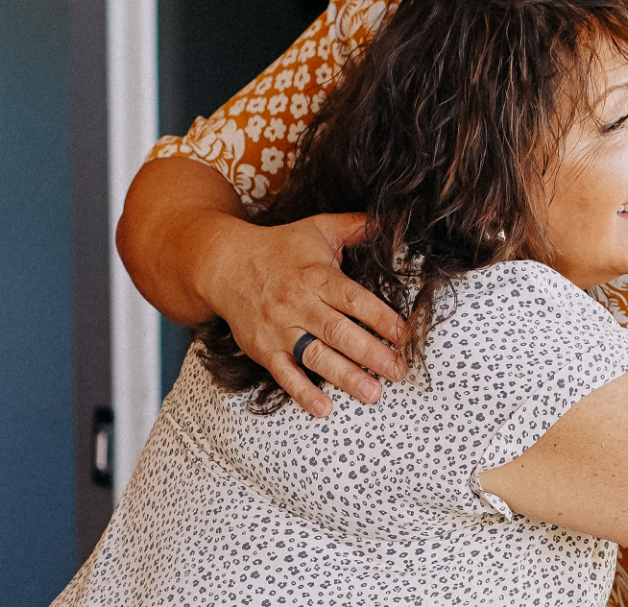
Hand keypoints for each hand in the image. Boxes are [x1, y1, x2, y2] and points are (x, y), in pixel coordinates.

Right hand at [197, 211, 409, 416]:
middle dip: (371, 353)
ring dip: (345, 377)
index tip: (404, 335)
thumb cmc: (280, 248)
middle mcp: (298, 303)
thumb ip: (356, 226)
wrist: (224, 264)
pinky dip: (303, 393)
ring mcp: (279, 329)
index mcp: (316, 276)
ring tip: (373, 394)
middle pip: (339, 332)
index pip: (353, 299)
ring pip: (315, 356)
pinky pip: (284, 374)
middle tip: (398, 371)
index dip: (380, 317)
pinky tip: (324, 408)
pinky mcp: (263, 348)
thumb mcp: (318, 229)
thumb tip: (392, 218)